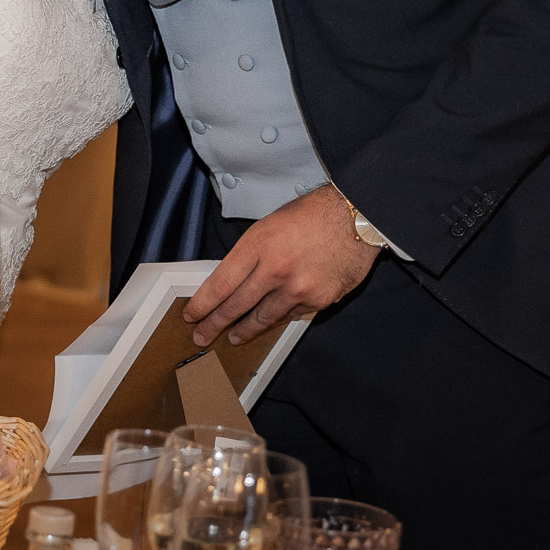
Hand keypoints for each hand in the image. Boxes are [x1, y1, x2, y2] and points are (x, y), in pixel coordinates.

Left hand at [183, 185, 379, 347]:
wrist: (357, 217)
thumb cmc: (315, 213)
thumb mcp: (270, 223)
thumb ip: (252, 252)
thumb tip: (234, 279)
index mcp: (259, 244)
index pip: (221, 283)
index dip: (203, 304)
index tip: (192, 314)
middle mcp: (276, 270)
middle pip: (236, 305)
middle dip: (215, 323)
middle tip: (202, 335)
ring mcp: (298, 288)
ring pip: (263, 317)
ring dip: (244, 329)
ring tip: (233, 336)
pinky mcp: (319, 300)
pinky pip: (291, 315)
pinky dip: (279, 318)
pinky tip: (270, 321)